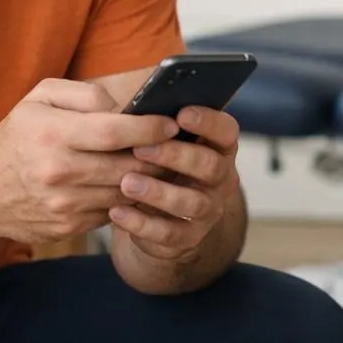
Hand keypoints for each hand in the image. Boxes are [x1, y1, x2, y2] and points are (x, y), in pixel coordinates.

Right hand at [0, 78, 181, 245]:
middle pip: (128, 167)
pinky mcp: (69, 227)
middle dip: (159, 157)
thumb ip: (84, 94)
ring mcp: (65, 205)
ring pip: (125, 193)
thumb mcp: (39, 99)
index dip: (150, 128)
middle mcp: (59, 172)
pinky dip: (127, 200)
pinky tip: (133, 186)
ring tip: (161, 165)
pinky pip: (112, 212)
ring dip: (148, 181)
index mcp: (54, 134)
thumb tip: (123, 107)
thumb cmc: (17, 136)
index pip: (115, 132)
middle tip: (176, 146)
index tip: (170, 123)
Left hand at [108, 105, 240, 261]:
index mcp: (218, 147)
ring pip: (192, 202)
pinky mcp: (188, 238)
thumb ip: (155, 124)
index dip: (208, 122)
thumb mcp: (162, 142)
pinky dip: (141, 224)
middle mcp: (220, 179)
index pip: (226, 131)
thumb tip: (128, 104)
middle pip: (210, 166)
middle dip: (176, 156)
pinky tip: (116, 212)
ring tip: (126, 183)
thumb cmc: (158, 164)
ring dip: (158, 192)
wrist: (161, 217)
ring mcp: (208, 211)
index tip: (180, 114)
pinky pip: (169, 234)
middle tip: (141, 148)